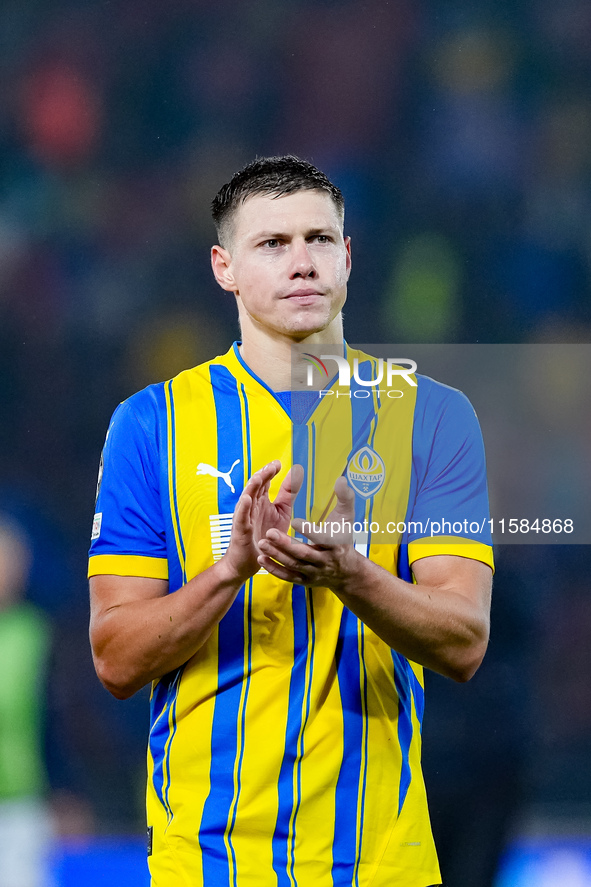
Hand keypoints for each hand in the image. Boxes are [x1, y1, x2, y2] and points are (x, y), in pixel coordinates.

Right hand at [223, 462, 302, 582]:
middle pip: (255, 486)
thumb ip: (287, 494)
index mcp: (261, 501)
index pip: (264, 481)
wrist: (250, 562)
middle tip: (272, 466)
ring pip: (246, 498)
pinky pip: (241, 517)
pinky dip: (244, 508)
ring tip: (259, 477)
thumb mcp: (281, 512)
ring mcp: (245, 517)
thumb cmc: (266, 536)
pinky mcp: (240, 530)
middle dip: (263, 475)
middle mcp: (252, 506)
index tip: (279, 464)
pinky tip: (248, 499)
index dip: (270, 472)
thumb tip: (295, 474)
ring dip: (251, 487)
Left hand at [257, 474, 358, 590]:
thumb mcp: (347, 518)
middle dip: (286, 544)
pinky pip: (287, 576)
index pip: (322, 538)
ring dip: (276, 555)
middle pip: (303, 553)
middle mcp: (324, 561)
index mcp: (335, 544)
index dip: (309, 530)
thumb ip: (345, 498)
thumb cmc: (344, 538)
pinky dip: (274, 569)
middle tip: (269, 532)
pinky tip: (261, 559)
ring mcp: (313, 572)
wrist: (347, 571)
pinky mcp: (303, 580)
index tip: (294, 520)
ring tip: (261, 542)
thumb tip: (341, 480)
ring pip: (293, 565)